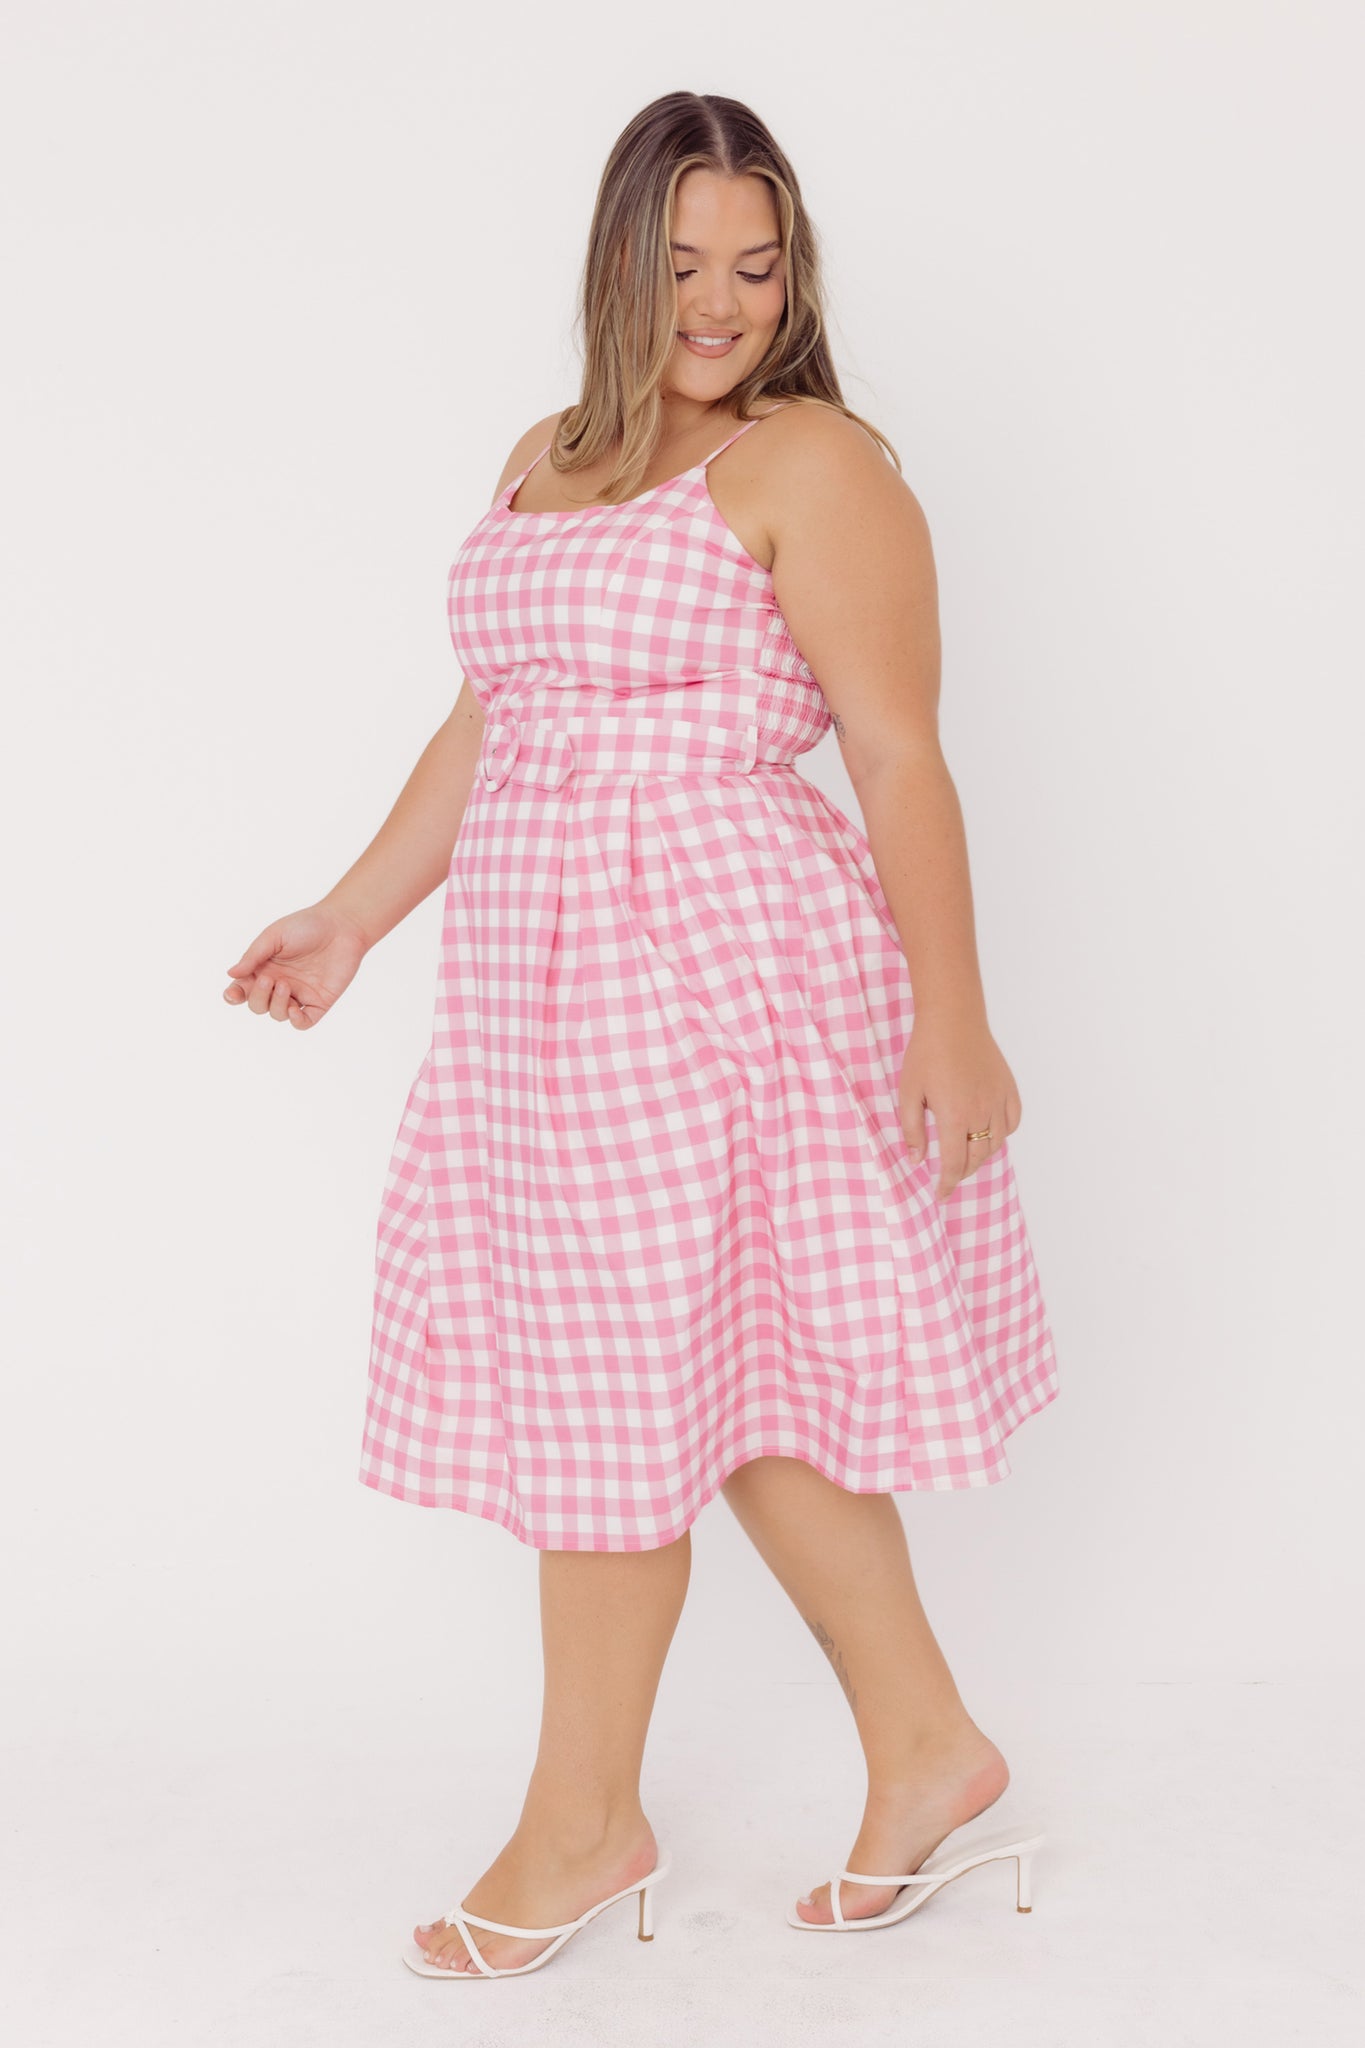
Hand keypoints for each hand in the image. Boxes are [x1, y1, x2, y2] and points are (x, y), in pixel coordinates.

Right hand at [223, 903, 368, 1029]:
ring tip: (286, 984)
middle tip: (269, 979)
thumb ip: (253, 956)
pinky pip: (303, 1022)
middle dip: (258, 997)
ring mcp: (299, 994)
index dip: (234, 996)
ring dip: (277, 1004)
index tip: (233, 994)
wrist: (342, 926)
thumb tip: (231, 974)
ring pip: (277, 1015)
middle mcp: (279, 983)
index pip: (243, 989)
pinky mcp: (319, 1001)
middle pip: (258, 1005)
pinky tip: (295, 1009)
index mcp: (264, 968)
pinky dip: (296, 1021)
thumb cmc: (307, 925)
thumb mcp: (274, 936)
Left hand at [897, 1011, 1020, 1201]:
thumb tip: (917, 1161)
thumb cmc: (925, 1054)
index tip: (940, 1195)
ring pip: (996, 1143)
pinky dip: (1002, 1134)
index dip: (947, 1184)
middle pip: (977, 1158)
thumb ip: (912, 1130)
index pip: (954, 1164)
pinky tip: (988, 1132)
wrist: (953, 1020)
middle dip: (962, 1172)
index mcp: (954, 1115)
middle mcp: (981, 1112)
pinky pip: (1012, 1122)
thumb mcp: (908, 1093)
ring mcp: (999, 1100)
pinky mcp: (1009, 1089)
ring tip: (966, 1155)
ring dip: (981, 1155)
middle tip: (949, 1175)